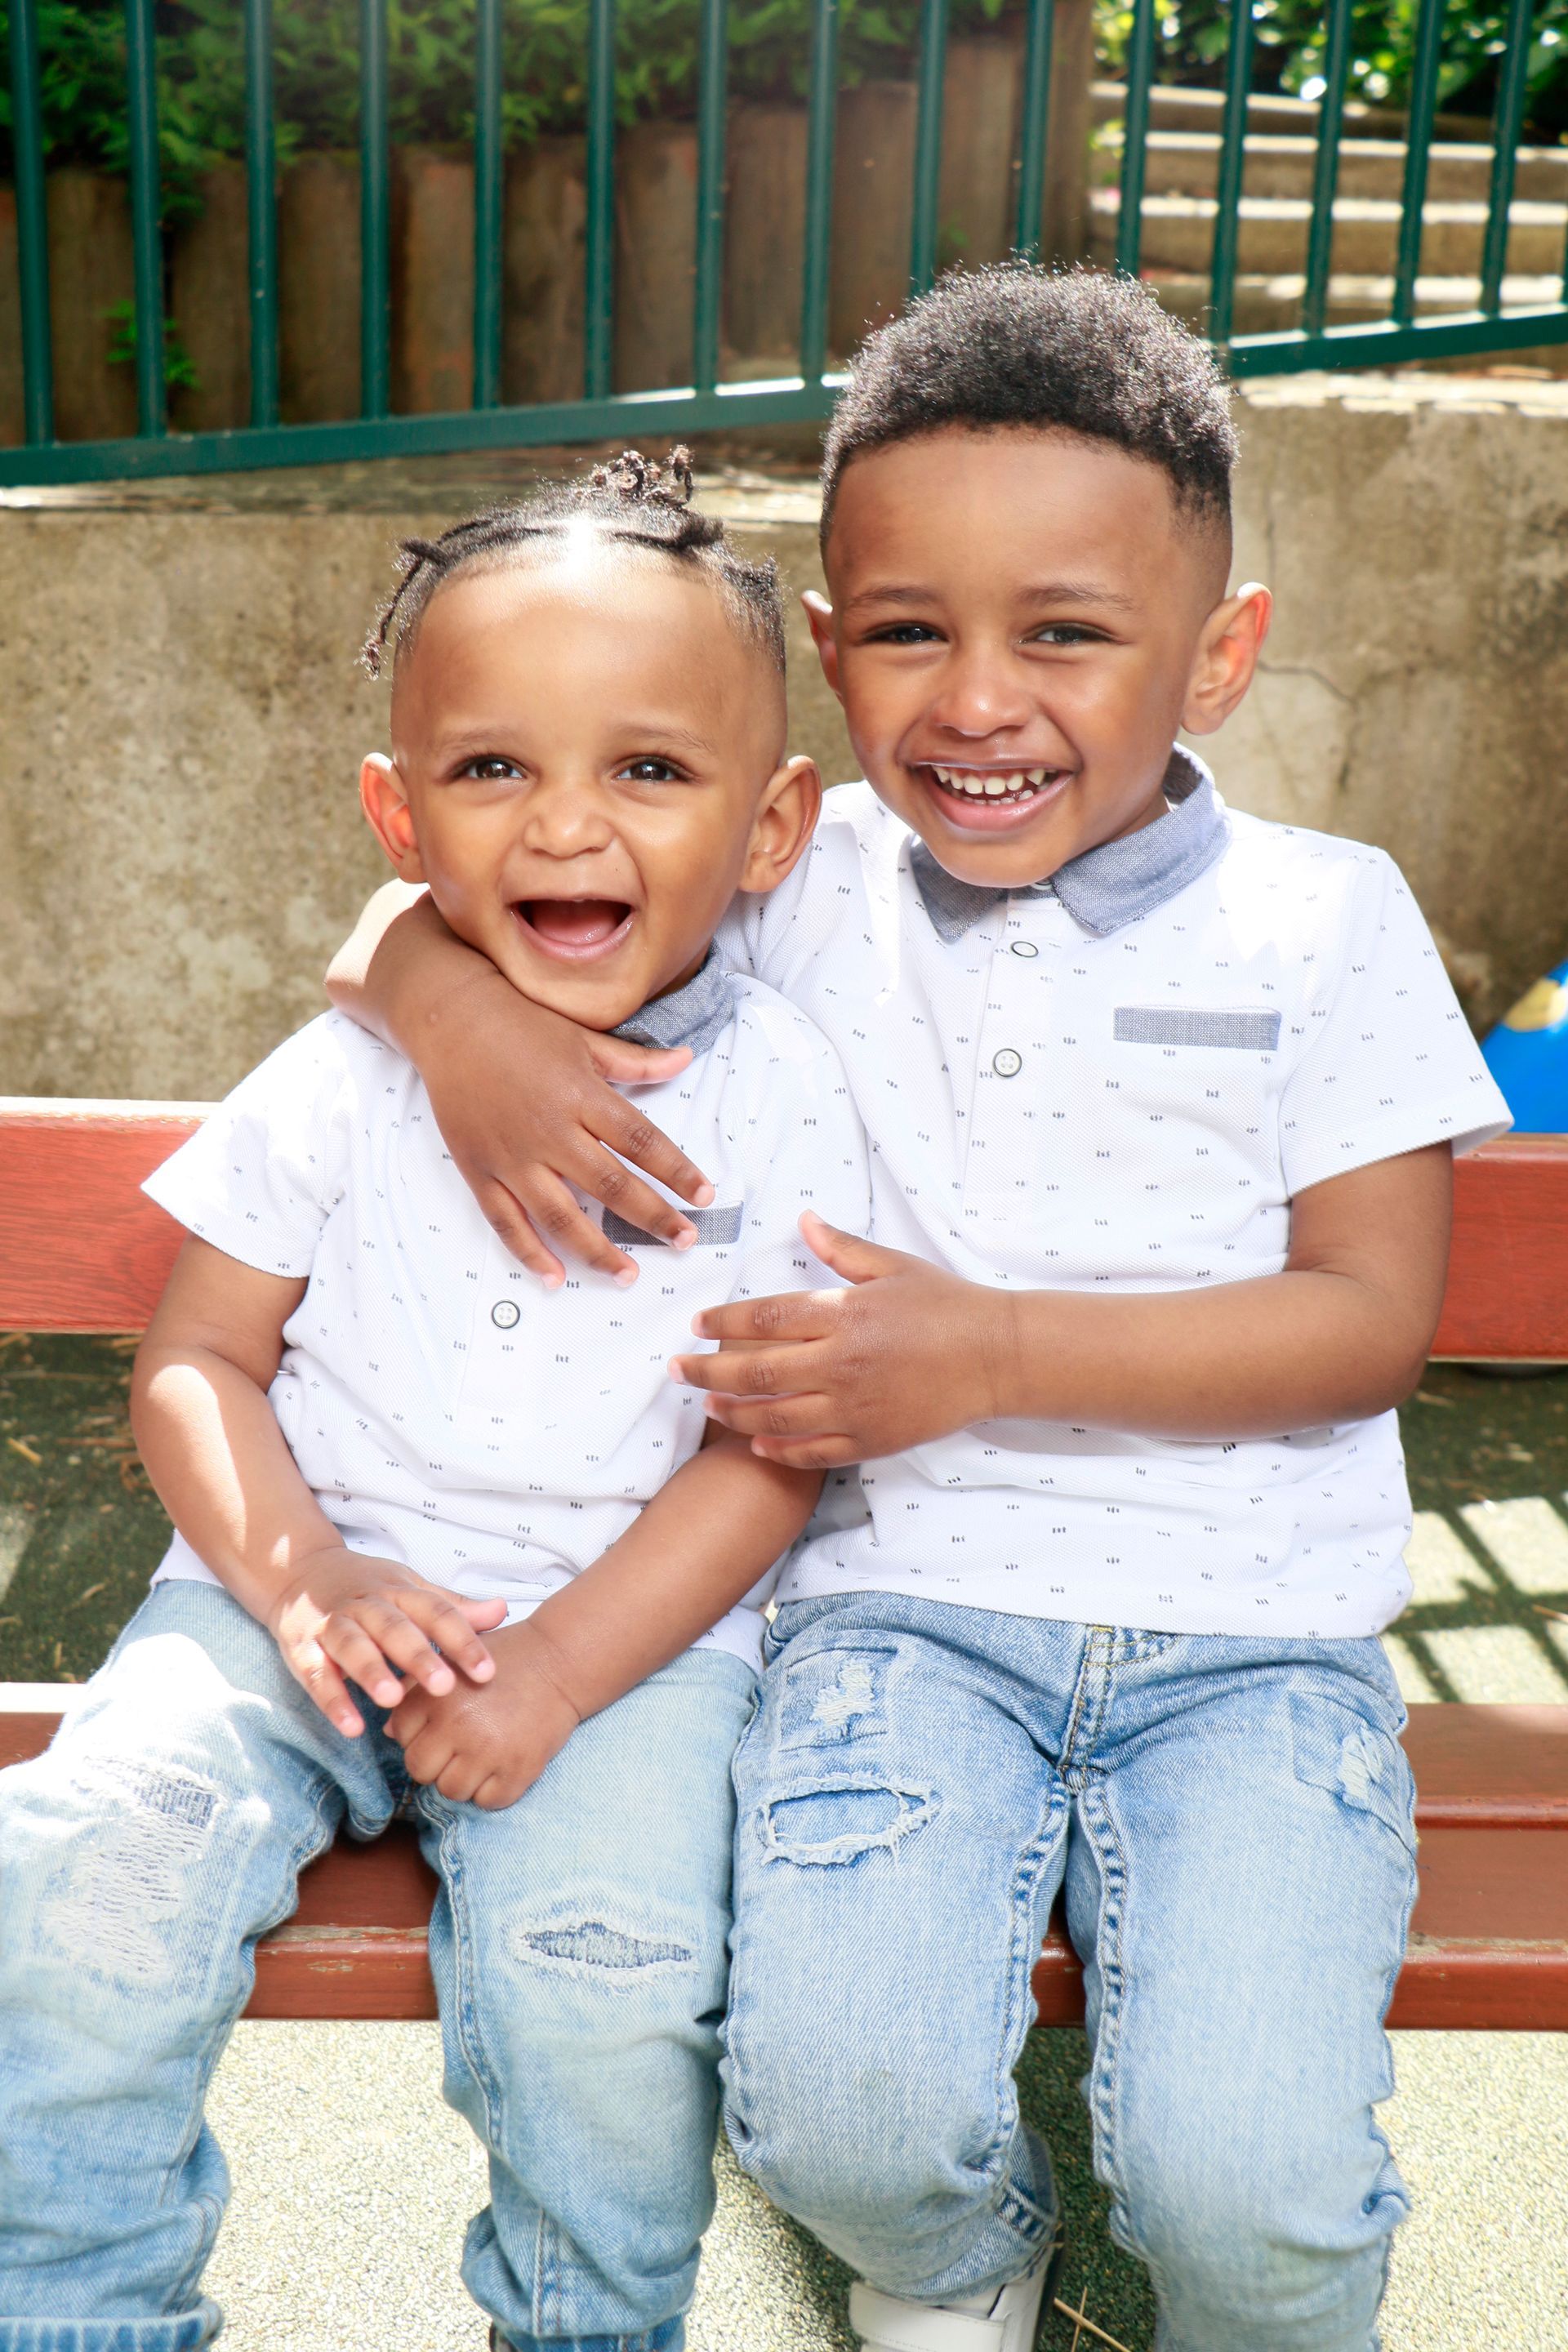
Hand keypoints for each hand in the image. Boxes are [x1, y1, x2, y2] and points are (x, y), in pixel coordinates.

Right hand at [268, 1548, 505, 1736]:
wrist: (301, 1573)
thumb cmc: (369, 1589)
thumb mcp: (411, 1590)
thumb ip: (453, 1607)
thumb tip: (503, 1610)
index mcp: (398, 1592)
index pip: (435, 1612)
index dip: (462, 1640)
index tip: (488, 1672)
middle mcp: (366, 1606)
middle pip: (394, 1628)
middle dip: (419, 1656)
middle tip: (444, 1686)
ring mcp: (332, 1625)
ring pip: (352, 1645)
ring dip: (371, 1671)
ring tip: (392, 1699)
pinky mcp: (303, 1649)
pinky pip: (316, 1674)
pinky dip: (332, 1700)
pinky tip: (352, 1726)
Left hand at [388, 1618, 581, 1807]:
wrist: (562, 1660)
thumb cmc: (505, 1657)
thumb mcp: (454, 1659)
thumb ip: (415, 1689)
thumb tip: (386, 1731)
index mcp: (437, 1696)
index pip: (400, 1736)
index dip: (417, 1733)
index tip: (439, 1726)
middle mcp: (458, 1726)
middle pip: (420, 1770)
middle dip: (436, 1761)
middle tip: (460, 1746)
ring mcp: (488, 1752)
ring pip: (450, 1791)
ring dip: (463, 1778)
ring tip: (483, 1754)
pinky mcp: (518, 1771)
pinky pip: (487, 1801)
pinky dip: (492, 1790)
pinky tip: (502, 1764)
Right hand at [419, 960, 716, 1286]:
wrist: (451, 1021)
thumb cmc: (522, 1024)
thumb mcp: (584, 1038)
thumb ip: (636, 1061)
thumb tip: (686, 1059)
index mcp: (582, 1096)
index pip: (642, 1142)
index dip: (677, 1172)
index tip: (704, 1195)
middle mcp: (550, 1131)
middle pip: (610, 1186)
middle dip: (653, 1218)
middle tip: (684, 1241)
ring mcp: (513, 1156)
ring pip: (560, 1217)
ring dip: (597, 1251)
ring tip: (628, 1275)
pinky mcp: (479, 1170)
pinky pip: (507, 1221)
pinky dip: (529, 1253)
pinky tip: (555, 1278)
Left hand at [668, 1213, 1014, 1467]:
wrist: (996, 1357)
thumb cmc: (945, 1305)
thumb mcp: (893, 1266)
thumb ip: (842, 1248)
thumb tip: (803, 1220)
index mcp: (844, 1315)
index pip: (766, 1320)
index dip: (723, 1323)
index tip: (696, 1325)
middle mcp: (841, 1364)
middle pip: (756, 1373)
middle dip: (707, 1372)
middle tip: (677, 1370)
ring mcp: (854, 1408)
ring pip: (775, 1418)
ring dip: (733, 1414)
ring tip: (708, 1408)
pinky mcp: (871, 1440)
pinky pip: (812, 1453)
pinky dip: (779, 1450)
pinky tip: (756, 1443)